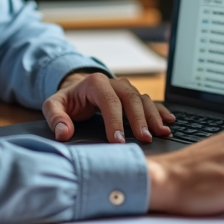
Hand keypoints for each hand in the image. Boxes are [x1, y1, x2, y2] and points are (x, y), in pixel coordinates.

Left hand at [43, 72, 175, 143]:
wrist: (76, 90)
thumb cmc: (67, 100)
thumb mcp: (53, 105)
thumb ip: (56, 118)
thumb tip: (64, 133)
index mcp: (96, 83)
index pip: (109, 101)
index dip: (115, 120)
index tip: (118, 141)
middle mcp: (114, 83)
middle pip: (131, 98)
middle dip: (139, 119)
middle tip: (144, 139)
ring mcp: (126, 88)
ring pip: (143, 99)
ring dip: (153, 116)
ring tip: (162, 133)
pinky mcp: (133, 96)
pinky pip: (150, 102)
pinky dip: (160, 111)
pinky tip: (169, 122)